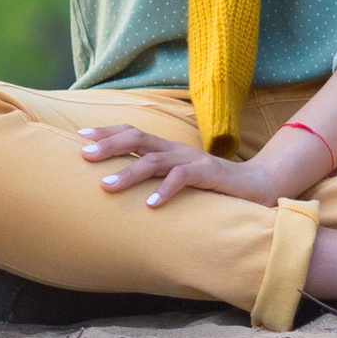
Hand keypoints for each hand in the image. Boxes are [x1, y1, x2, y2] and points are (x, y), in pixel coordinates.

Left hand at [74, 120, 291, 209]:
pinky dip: (165, 190)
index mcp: (166, 149)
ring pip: (154, 161)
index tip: (79, 137)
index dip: (107, 132)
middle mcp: (175, 150)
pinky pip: (183, 178)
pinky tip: (151, 205)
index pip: (132, 132)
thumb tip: (119, 187)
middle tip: (84, 155)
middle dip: (108, 145)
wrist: (256, 186)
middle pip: (137, 138)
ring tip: (106, 187)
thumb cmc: (210, 187)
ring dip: (128, 173)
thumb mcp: (176, 180)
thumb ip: (154, 179)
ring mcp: (191, 159)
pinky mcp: (208, 173)